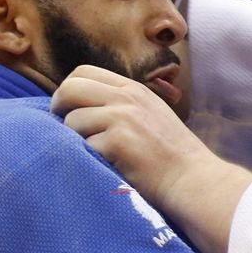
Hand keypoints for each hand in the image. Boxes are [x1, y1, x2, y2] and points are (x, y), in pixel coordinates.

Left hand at [51, 65, 251, 252]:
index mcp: (134, 89)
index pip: (83, 72)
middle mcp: (128, 98)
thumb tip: (78, 106)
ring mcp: (123, 118)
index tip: (68, 110)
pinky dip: (89, 160)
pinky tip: (107, 168)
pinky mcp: (119, 142)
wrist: (193, 180)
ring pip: (72, 121)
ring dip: (75, 141)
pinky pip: (83, 146)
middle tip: (63, 130)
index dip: (68, 90)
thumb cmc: (171, 155)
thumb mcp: (150, 114)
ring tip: (95, 155)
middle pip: (70, 88)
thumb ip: (121, 105)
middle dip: (58, 109)